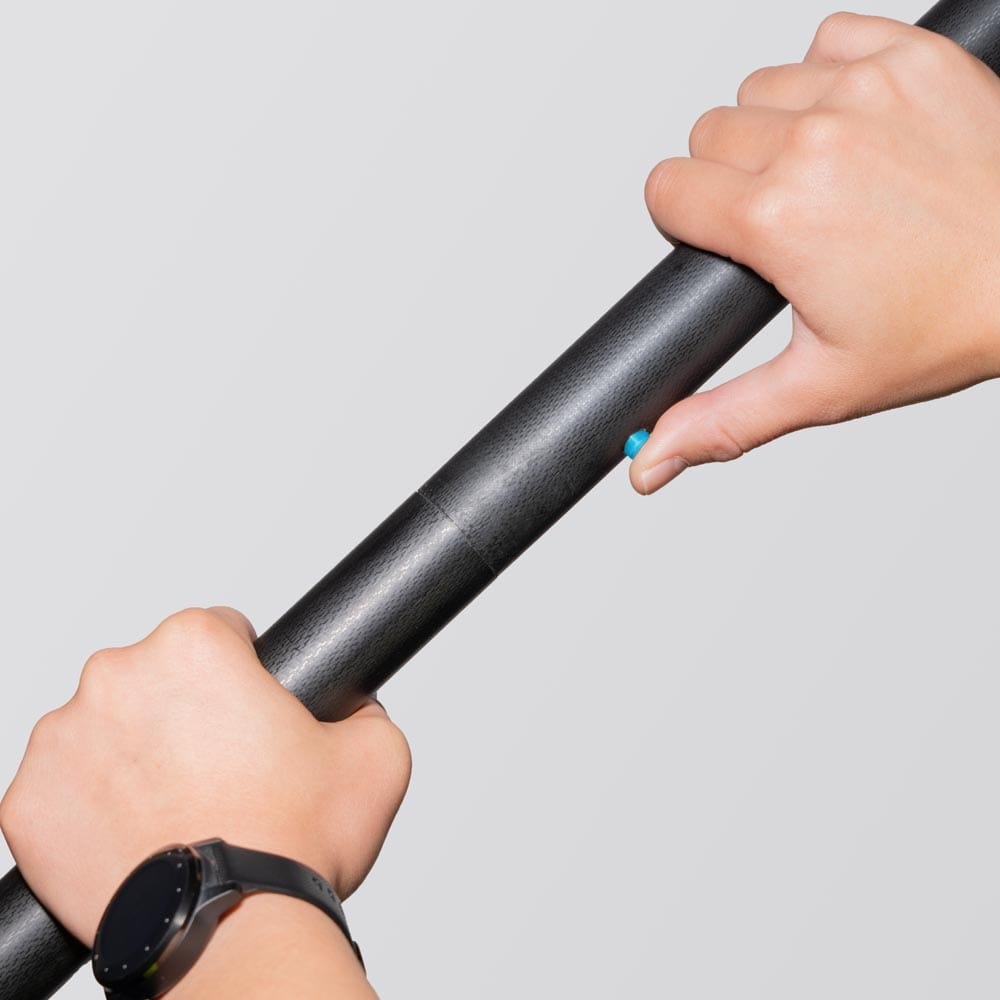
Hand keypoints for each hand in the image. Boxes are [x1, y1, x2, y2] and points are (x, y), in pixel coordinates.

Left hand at [0, 607, 410, 947]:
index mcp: (193, 645)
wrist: (230, 936)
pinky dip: (92, 805)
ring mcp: (62, 740)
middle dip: (185, 711)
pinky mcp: (28, 803)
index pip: (219, 630)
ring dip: (136, 754)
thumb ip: (364, 706)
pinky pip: (63, 787)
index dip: (243, 673)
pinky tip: (137, 832)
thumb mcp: (377, 753)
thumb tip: (351, 703)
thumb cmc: (291, 844)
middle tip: (220, 768)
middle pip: (156, 676)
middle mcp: (117, 676)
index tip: (247, 716)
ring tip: (179, 806)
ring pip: (106, 727)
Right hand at [631, 12, 999, 493]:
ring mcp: (865, 89)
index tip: (732, 243)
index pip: (666, 191)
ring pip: (758, 88)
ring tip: (831, 178)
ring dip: (776, 128)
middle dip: (730, 179)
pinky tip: (860, 130)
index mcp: (779, 218)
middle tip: (790, 222)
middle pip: (707, 136)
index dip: (690, 223)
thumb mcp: (823, 387)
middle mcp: (815, 142)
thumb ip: (721, 420)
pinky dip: (830, 76)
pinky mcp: (910, 55)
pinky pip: (826, 40)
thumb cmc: (952, 323)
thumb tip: (651, 460)